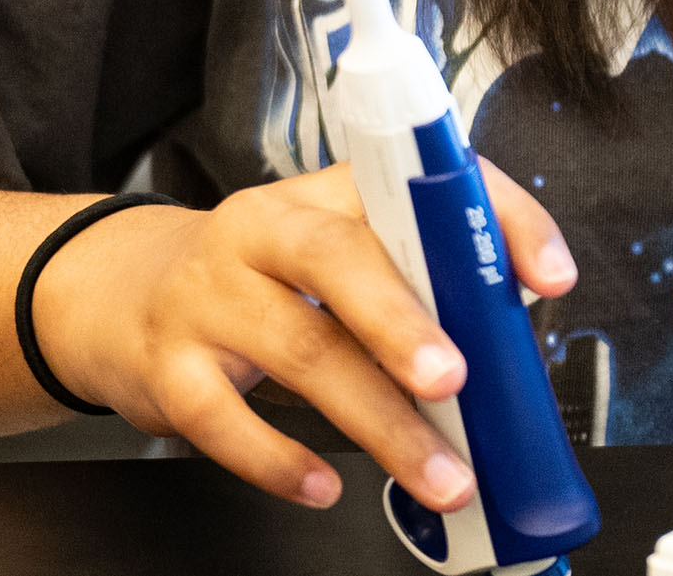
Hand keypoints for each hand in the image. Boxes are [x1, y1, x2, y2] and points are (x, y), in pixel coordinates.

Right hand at [28, 161, 574, 510]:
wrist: (123, 294)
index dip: (491, 222)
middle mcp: (265, 230)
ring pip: (300, 349)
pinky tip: (326, 485)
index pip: (422, 187)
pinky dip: (279, 458)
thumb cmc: (260, 279)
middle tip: (459, 379)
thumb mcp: (333, 258)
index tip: (549, 277)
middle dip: (406, 322)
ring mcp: (210, 295)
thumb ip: (411, 284)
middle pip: (339, 260)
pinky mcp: (168, 365)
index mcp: (326, 193)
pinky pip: (223, 418)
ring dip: (378, 420)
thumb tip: (506, 347)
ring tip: (438, 472)